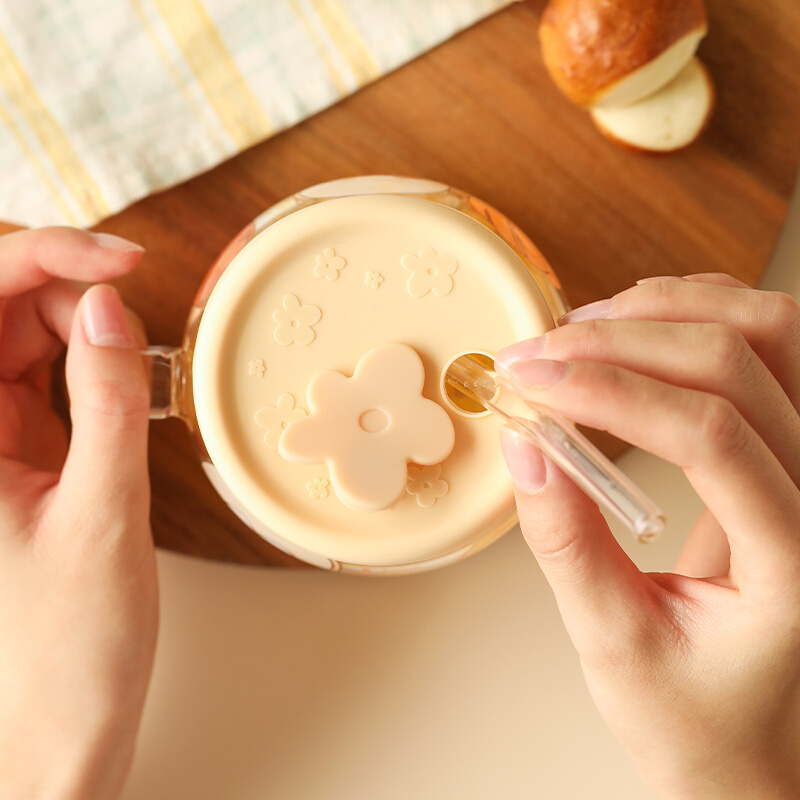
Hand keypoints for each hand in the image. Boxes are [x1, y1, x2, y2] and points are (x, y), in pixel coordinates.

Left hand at [0, 228, 156, 799]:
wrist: (64, 720)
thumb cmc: (68, 644)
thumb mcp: (104, 515)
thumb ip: (107, 402)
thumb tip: (107, 309)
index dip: (44, 261)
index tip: (121, 264)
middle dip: (67, 290)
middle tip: (136, 307)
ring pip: (23, 338)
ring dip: (82, 329)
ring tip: (139, 357)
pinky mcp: (20, 453)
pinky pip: (48, 378)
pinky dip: (92, 366)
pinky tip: (128, 382)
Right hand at [495, 275, 799, 798]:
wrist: (744, 733)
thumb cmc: (694, 712)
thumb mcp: (615, 643)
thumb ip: (568, 542)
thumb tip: (528, 449)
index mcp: (795, 559)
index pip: (710, 434)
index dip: (612, 393)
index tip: (536, 384)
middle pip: (739, 362)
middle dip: (622, 342)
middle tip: (540, 353)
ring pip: (770, 330)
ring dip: (667, 310)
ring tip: (583, 328)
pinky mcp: (789, 448)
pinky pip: (765, 344)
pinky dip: (692, 316)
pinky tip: (635, 327)